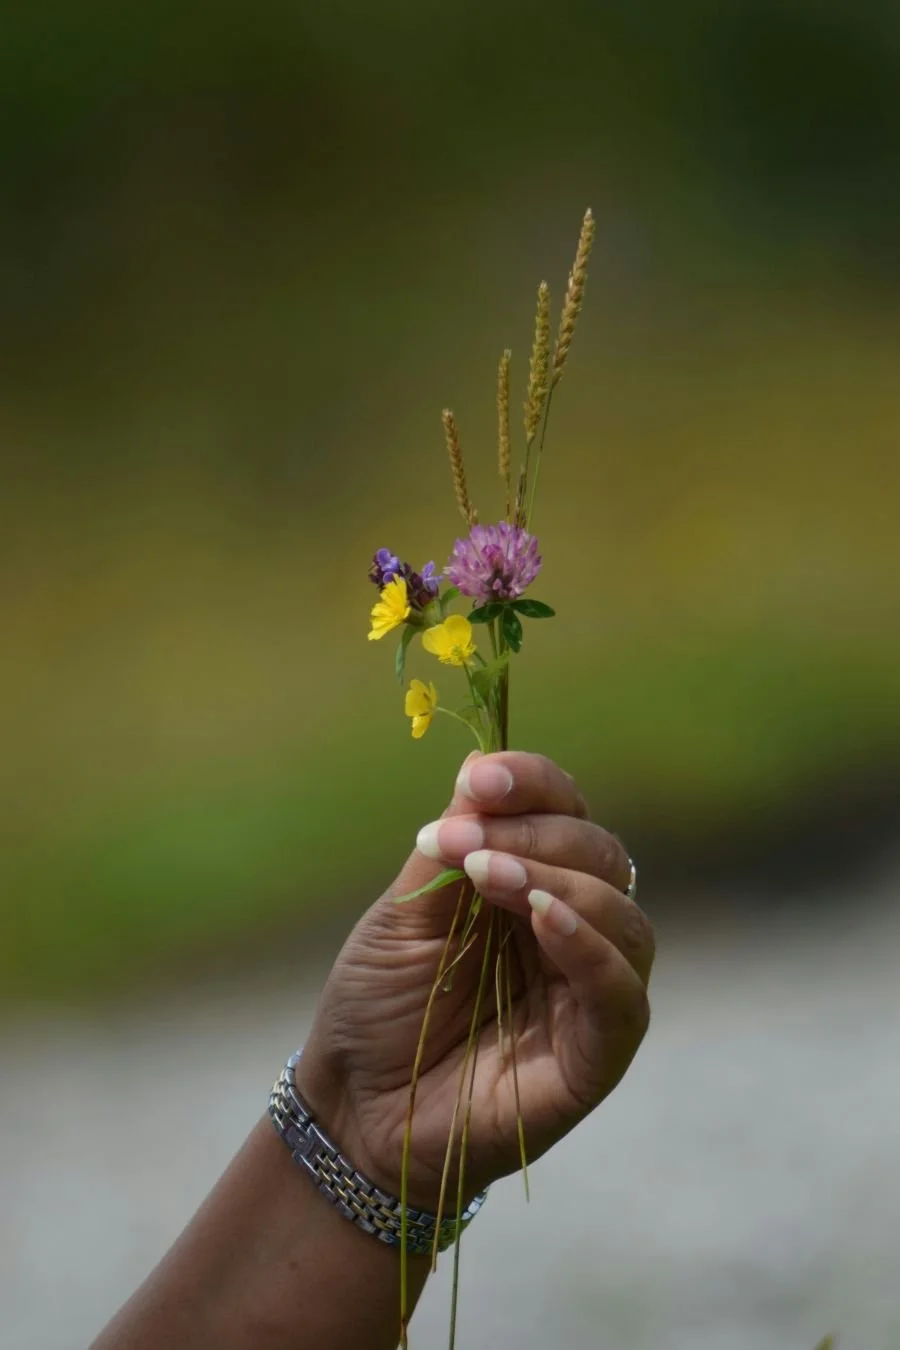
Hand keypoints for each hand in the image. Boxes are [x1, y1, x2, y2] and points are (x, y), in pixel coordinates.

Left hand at [299, 751, 653, 1210]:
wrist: (355, 1109)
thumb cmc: (379, 1007)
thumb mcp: (404, 913)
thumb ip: (450, 846)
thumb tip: (479, 767)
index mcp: (532, 884)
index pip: (564, 812)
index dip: (534, 783)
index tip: (482, 779)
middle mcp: (573, 928)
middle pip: (601, 854)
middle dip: (540, 830)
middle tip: (471, 837)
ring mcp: (590, 991)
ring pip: (622, 915)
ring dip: (560, 879)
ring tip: (491, 873)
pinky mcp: (597, 1052)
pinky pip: (621, 992)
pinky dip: (589, 946)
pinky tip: (543, 917)